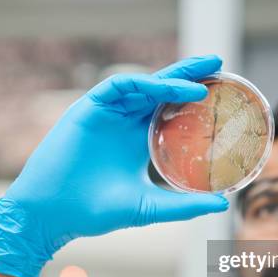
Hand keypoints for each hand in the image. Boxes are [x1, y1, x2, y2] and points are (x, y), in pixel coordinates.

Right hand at [0, 55, 228, 276]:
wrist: (54, 214)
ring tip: (203, 78)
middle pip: (161, 91)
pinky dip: (145, 85)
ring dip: (172, 79)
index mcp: (138, 142)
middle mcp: (124, 124)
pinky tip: (171, 89)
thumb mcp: (148, 206)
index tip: (223, 93)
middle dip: (189, 75)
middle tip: (219, 62)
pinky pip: (118, 87)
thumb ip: (182, 205)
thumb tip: (221, 204)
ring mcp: (106, 115)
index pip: (171, 112)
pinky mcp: (88, 109)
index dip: (194, 100)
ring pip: (144, 86)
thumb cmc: (95, 212)